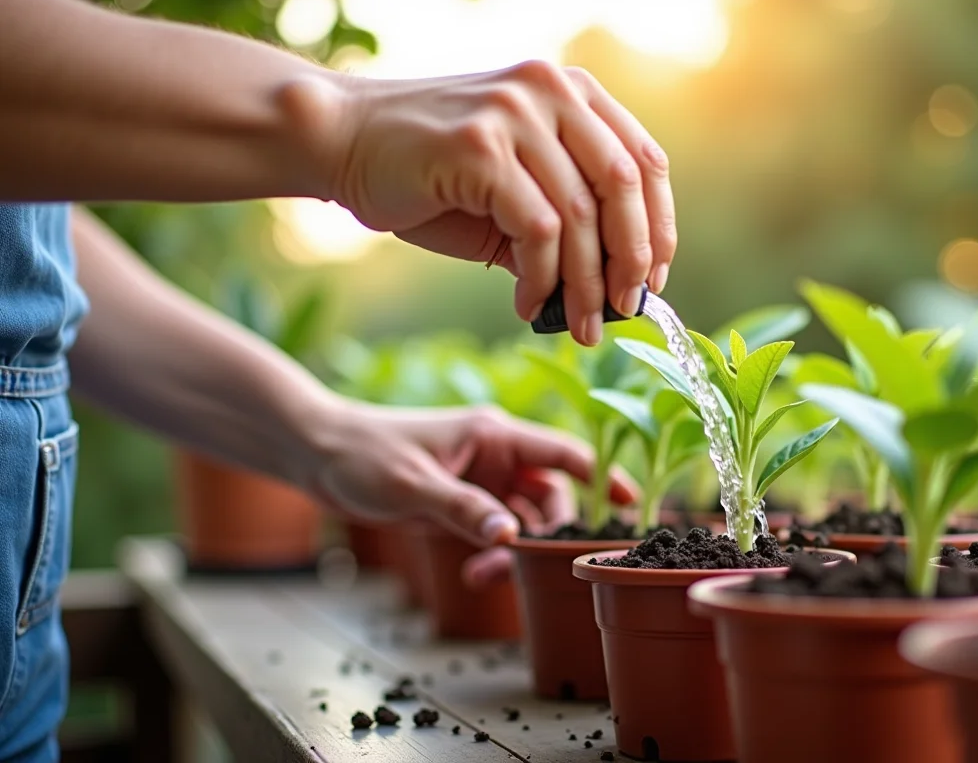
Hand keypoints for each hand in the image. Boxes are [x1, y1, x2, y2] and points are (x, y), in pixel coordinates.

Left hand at [302, 398, 637, 548]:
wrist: (316, 455)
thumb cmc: (362, 453)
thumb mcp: (413, 484)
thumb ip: (462, 510)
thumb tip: (509, 538)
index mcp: (494, 434)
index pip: (563, 453)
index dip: (600, 476)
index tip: (628, 505)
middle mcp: (496, 457)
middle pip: (551, 497)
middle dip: (548, 535)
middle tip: (531, 567)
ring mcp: (480, 482)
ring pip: (524, 521)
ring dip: (517, 551)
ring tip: (488, 575)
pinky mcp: (461, 505)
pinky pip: (496, 534)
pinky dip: (494, 555)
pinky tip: (475, 573)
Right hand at [328, 61, 676, 345]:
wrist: (342, 143)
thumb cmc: (431, 173)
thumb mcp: (515, 186)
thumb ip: (566, 216)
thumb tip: (618, 285)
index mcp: (569, 92)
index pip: (643, 159)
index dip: (658, 225)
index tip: (654, 278)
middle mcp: (549, 91)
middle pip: (623, 185)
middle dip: (632, 259)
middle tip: (625, 310)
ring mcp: (515, 114)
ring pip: (581, 215)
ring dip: (586, 285)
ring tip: (578, 325)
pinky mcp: (481, 147)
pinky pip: (537, 230)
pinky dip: (542, 279)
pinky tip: (529, 305)